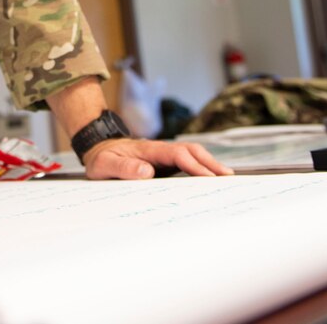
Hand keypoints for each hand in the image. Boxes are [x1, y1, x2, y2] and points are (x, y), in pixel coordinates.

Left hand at [82, 138, 232, 179]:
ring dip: (209, 164)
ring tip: (226, 177)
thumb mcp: (105, 165)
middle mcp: (159, 149)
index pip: (177, 154)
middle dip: (210, 162)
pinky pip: (186, 162)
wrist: (98, 148)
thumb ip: (123, 168)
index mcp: (148, 149)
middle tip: (228, 177)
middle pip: (191, 151)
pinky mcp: (163, 161)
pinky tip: (209, 178)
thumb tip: (147, 172)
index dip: (194, 165)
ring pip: (191, 155)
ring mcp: (163, 154)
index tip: (209, 177)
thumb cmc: (102, 158)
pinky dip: (200, 167)